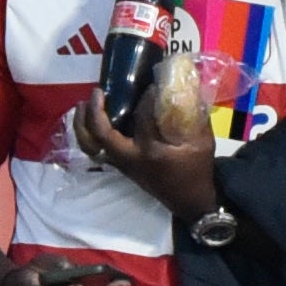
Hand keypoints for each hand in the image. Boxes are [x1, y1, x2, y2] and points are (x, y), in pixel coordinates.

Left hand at [72, 83, 224, 217]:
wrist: (190, 201)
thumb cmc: (197, 170)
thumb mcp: (202, 142)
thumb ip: (193, 116)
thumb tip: (183, 89)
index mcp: (151, 150)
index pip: (142, 116)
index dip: (146, 97)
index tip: (152, 84)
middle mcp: (130, 157)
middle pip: (101, 134)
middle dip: (94, 112)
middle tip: (97, 92)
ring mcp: (122, 164)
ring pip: (91, 145)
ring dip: (83, 124)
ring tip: (83, 105)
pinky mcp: (121, 166)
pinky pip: (96, 149)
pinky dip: (89, 134)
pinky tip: (92, 120)